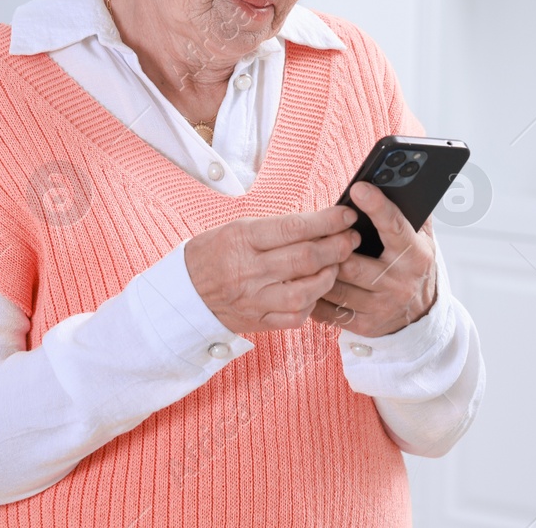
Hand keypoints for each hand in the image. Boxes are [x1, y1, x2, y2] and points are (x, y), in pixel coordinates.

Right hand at [184, 205, 362, 334]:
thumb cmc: (213, 252)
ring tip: (338, 264)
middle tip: (351, 238)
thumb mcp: (238, 228)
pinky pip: (296, 317)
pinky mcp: (258, 321)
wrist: (184, 291)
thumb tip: (319, 223)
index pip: (295, 228)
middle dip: (337, 246)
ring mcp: (255, 299)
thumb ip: (277, 229)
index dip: (327, 221)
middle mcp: (250, 270)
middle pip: (306, 258)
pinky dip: (313, 303)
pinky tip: (317, 290)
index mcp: (243, 239)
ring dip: (330, 275)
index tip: (346, 215)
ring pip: (306, 290)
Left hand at [310, 181, 437, 337]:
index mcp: (415, 255)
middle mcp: (399, 283)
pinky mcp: (364, 325)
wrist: (420, 315)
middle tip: (313, 228)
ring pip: (336, 286)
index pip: (395, 228)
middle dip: (330, 246)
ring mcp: (381, 307)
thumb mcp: (422, 238)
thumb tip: (400, 177)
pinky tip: (305, 280)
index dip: (377, 206)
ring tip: (301, 252)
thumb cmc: (413, 264)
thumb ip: (412, 211)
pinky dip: (313, 294)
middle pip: (353, 262)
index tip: (359, 188)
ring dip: (316, 269)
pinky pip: (329, 309)